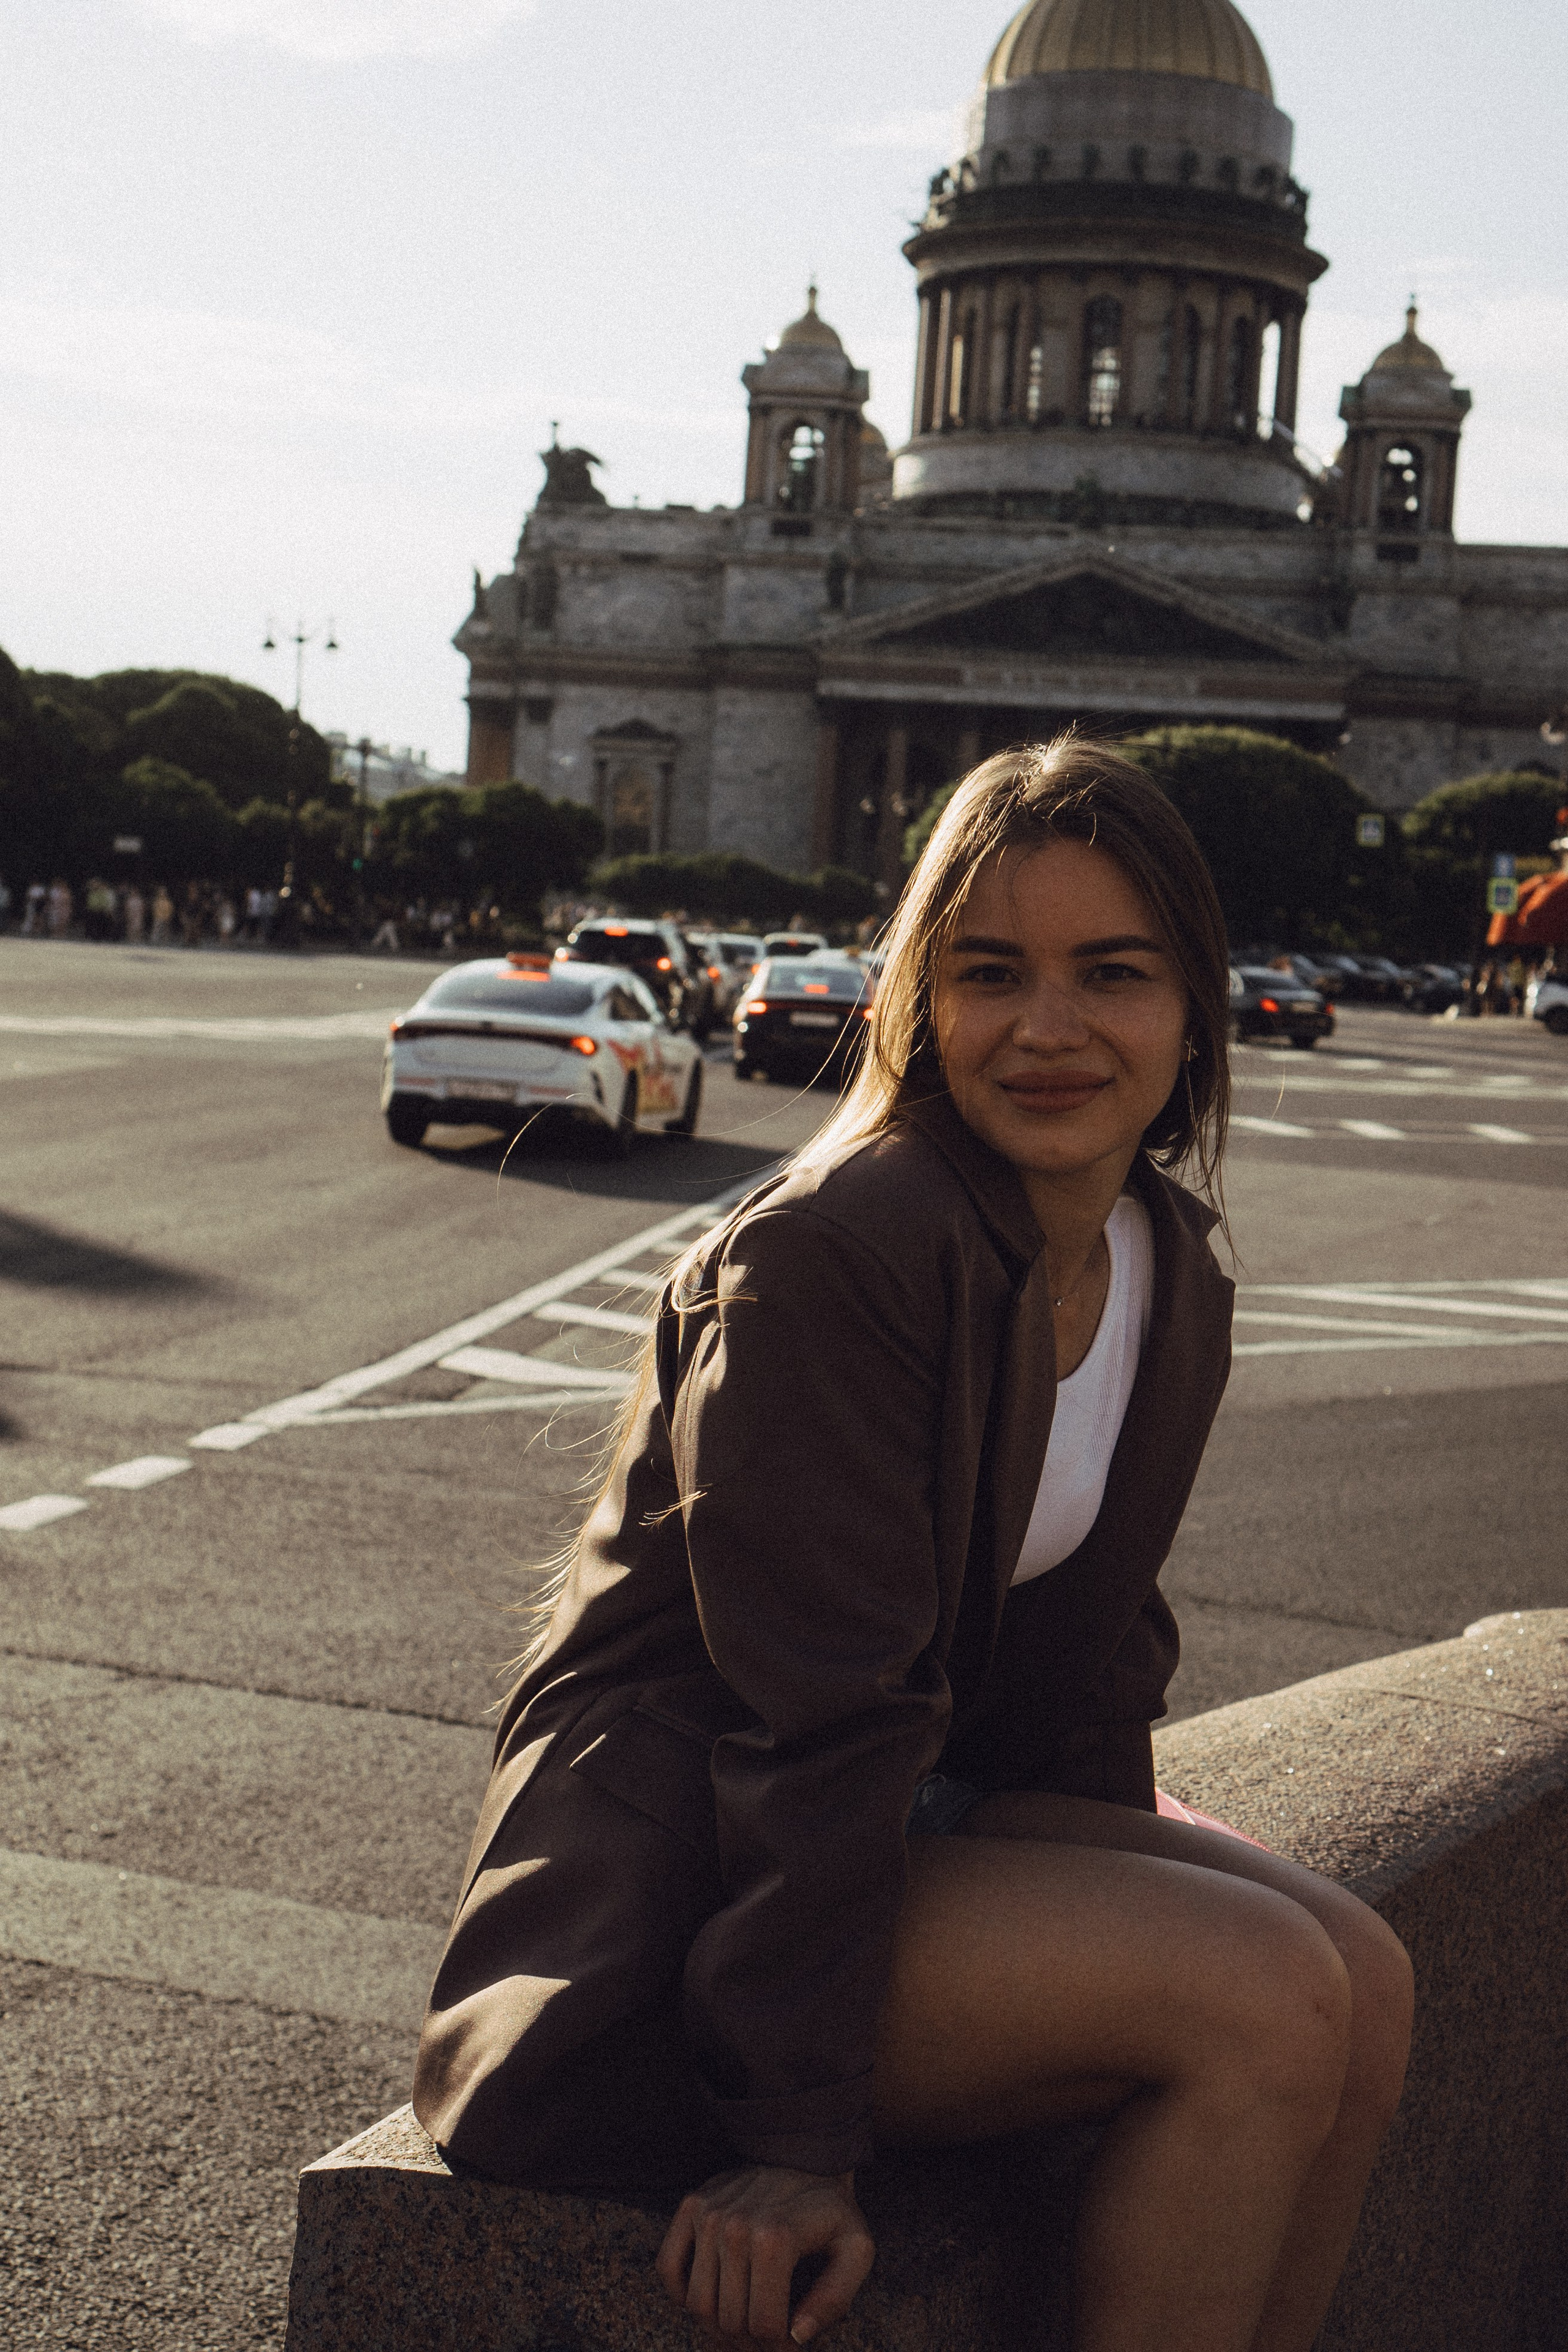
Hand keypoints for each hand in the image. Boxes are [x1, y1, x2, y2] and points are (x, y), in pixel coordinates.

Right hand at [655, 2163, 874, 2345]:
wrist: (805, 2154)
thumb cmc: (832, 2209)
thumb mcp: (856, 2250)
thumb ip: (835, 2299)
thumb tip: (798, 2336)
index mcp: (776, 2238)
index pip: (764, 2326)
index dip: (781, 2346)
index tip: (793, 2340)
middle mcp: (734, 2226)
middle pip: (730, 2321)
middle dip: (753, 2341)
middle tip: (771, 2335)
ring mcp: (708, 2214)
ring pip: (698, 2304)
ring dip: (720, 2326)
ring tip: (746, 2321)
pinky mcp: (691, 2206)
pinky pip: (668, 2269)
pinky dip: (682, 2295)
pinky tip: (713, 2296)